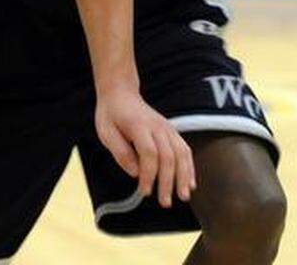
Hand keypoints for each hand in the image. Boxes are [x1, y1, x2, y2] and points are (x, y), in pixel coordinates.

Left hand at [94, 85, 195, 207]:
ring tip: (184, 196)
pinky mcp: (172, 131)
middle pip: (168, 156)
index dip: (149, 174)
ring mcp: (167, 128)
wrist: (121, 93)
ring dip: (184, 176)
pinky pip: (185, 149)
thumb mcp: (105, 132)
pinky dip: (190, 167)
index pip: (149, 153)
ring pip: (181, 153)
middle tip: (165, 202)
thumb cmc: (111, 115)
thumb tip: (135, 173)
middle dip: (168, 181)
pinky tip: (190, 183)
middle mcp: (157, 126)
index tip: (144, 192)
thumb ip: (120, 152)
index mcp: (138, 126)